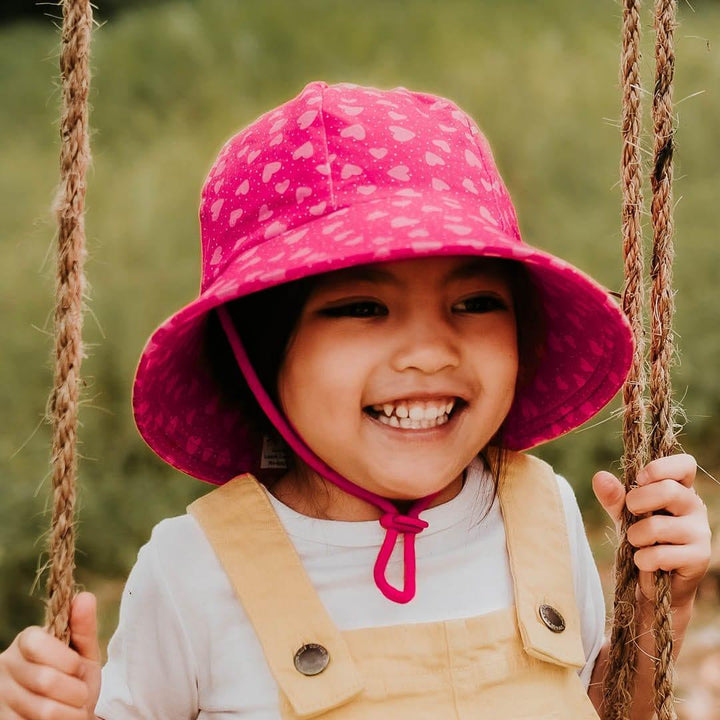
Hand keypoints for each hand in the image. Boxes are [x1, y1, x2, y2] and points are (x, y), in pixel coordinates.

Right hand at [0, 592, 100, 718]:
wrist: (70, 712)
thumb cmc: (77, 677)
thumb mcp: (85, 651)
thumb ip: (84, 627)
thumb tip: (85, 596)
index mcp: (26, 640)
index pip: (36, 643)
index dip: (65, 660)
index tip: (80, 668)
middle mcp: (6, 665)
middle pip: (44, 680)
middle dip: (76, 690)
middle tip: (82, 693)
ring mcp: (1, 696)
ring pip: (43, 709)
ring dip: (71, 712)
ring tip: (75, 707)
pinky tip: (61, 719)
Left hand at [592, 454, 710, 608]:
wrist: (654, 584)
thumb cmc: (642, 540)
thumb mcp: (625, 515)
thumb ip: (614, 496)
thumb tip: (600, 477)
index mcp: (679, 489)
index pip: (685, 465)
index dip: (661, 467)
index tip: (639, 479)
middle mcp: (694, 507)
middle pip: (669, 490)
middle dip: (638, 501)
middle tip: (631, 513)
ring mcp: (700, 532)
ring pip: (659, 525)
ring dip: (636, 536)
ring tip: (637, 543)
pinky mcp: (699, 557)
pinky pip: (661, 554)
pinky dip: (643, 560)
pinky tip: (646, 563)